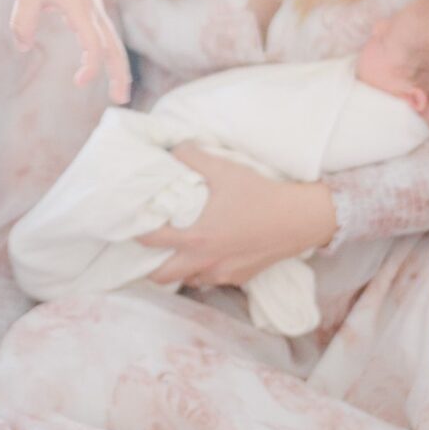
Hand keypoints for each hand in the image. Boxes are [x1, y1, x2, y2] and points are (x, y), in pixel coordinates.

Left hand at [10, 0, 131, 104]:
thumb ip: (22, 22)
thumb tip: (23, 47)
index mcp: (81, 10)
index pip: (95, 46)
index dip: (92, 67)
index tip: (78, 82)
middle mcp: (93, 11)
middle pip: (115, 48)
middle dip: (119, 75)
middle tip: (120, 100)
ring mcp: (95, 8)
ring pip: (113, 42)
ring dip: (117, 66)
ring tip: (118, 90)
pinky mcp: (90, 4)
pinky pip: (104, 33)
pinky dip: (107, 51)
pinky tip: (95, 60)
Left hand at [139, 149, 335, 289]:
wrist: (299, 219)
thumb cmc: (260, 194)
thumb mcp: (224, 168)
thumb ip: (193, 156)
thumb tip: (173, 150)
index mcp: (195, 236)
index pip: (150, 241)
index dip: (135, 232)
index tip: (129, 223)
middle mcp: (204, 261)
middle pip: (161, 276)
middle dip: (149, 265)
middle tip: (149, 248)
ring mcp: (222, 273)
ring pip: (188, 280)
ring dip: (179, 268)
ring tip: (178, 250)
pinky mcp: (239, 278)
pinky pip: (211, 280)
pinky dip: (203, 271)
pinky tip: (209, 253)